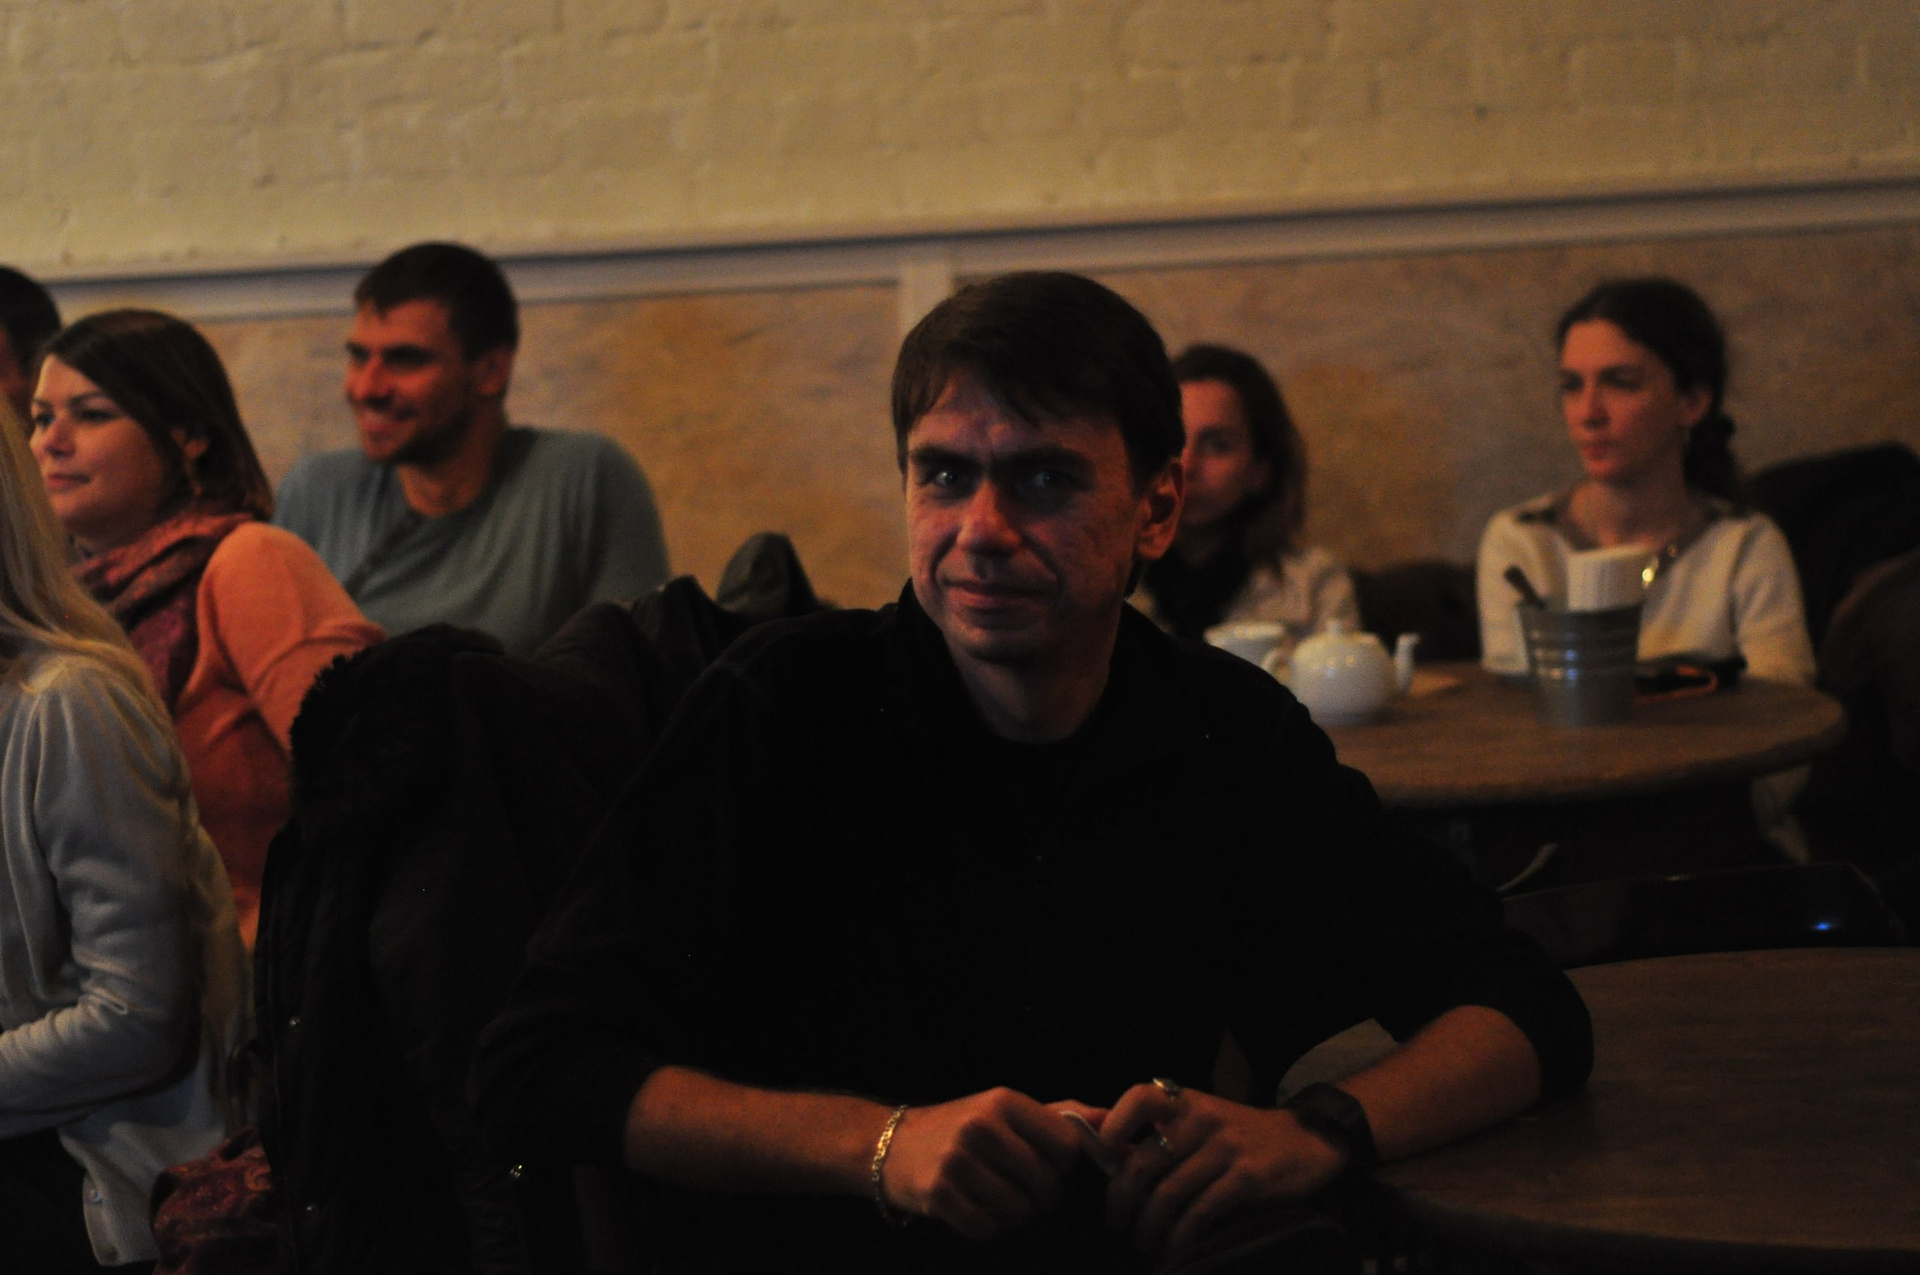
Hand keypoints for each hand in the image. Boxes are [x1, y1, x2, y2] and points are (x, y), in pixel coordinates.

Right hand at [878, 1087, 1087, 1240]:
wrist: (892, 1143)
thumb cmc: (963, 1126)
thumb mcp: (1008, 1109)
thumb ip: (1061, 1114)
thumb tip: (1113, 1120)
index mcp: (1004, 1101)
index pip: (1066, 1145)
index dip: (1063, 1165)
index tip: (1046, 1166)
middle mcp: (981, 1126)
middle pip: (1046, 1183)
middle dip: (1042, 1196)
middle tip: (1023, 1190)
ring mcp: (957, 1161)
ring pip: (1020, 1210)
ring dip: (1015, 1215)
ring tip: (998, 1199)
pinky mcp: (938, 1193)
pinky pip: (987, 1228)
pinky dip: (987, 1227)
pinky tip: (975, 1209)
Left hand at [1099, 1082, 1347, 1257]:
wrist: (1307, 1140)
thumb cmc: (1242, 1136)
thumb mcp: (1203, 1123)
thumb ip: (1164, 1135)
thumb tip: (1112, 1164)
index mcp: (1186, 1102)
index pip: (1139, 1098)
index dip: (1114, 1126)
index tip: (1103, 1158)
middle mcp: (1202, 1118)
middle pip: (1144, 1161)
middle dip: (1122, 1199)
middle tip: (1118, 1222)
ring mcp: (1225, 1147)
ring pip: (1169, 1193)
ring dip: (1150, 1226)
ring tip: (1145, 1241)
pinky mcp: (1247, 1176)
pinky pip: (1202, 1210)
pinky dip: (1182, 1234)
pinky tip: (1176, 1246)